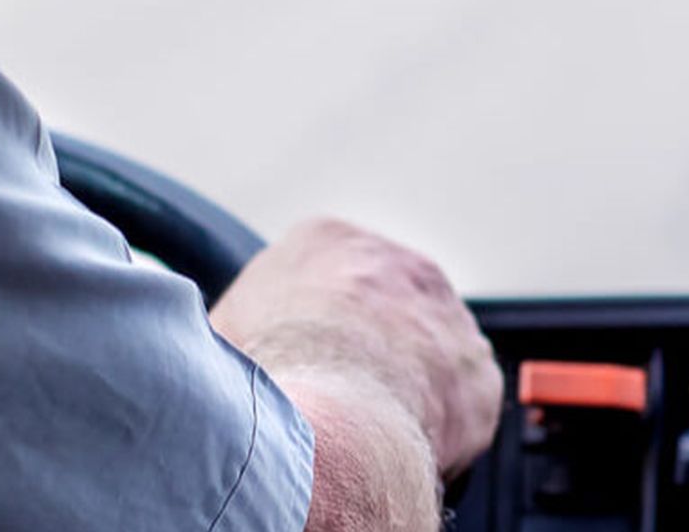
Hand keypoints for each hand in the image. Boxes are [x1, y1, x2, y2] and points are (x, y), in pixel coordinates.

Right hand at [210, 218, 502, 478]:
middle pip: (380, 311)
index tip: (303, 360)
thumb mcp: (218, 333)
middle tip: (336, 398)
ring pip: (425, 355)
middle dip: (363, 353)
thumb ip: (233, 324)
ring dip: (404, 388)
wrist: (328, 419)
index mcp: (325, 242)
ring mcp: (444, 314)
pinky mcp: (475, 371)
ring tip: (365, 429)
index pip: (323, 279)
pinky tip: (401, 446)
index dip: (311, 329)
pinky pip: (460, 405)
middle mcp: (396, 264)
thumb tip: (213, 344)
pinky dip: (438, 432)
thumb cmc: (264, 377)